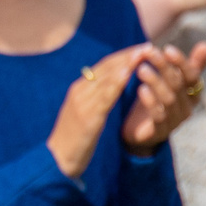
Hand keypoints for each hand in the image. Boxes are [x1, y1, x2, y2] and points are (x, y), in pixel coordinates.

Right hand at [50, 45, 153, 177]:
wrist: (57, 159)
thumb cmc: (73, 139)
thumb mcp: (83, 113)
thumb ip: (94, 99)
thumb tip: (111, 87)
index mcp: (79, 89)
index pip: (103, 66)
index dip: (123, 56)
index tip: (140, 49)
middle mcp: (80, 91)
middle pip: (106, 68)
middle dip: (127, 56)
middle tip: (147, 47)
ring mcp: (82, 103)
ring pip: (106, 78)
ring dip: (126, 64)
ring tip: (143, 55)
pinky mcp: (88, 117)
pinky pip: (104, 96)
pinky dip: (116, 82)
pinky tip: (128, 74)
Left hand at [123, 44, 205, 154]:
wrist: (141, 133)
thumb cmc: (158, 101)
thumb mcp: (172, 82)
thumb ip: (187, 66)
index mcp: (192, 93)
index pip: (192, 76)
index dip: (181, 62)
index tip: (167, 49)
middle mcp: (187, 107)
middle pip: (178, 84)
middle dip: (163, 66)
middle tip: (148, 52)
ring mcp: (174, 121)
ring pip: (169, 99)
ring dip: (155, 81)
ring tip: (141, 69)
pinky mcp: (160, 131)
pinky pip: (158, 115)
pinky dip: (151, 102)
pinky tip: (141, 89)